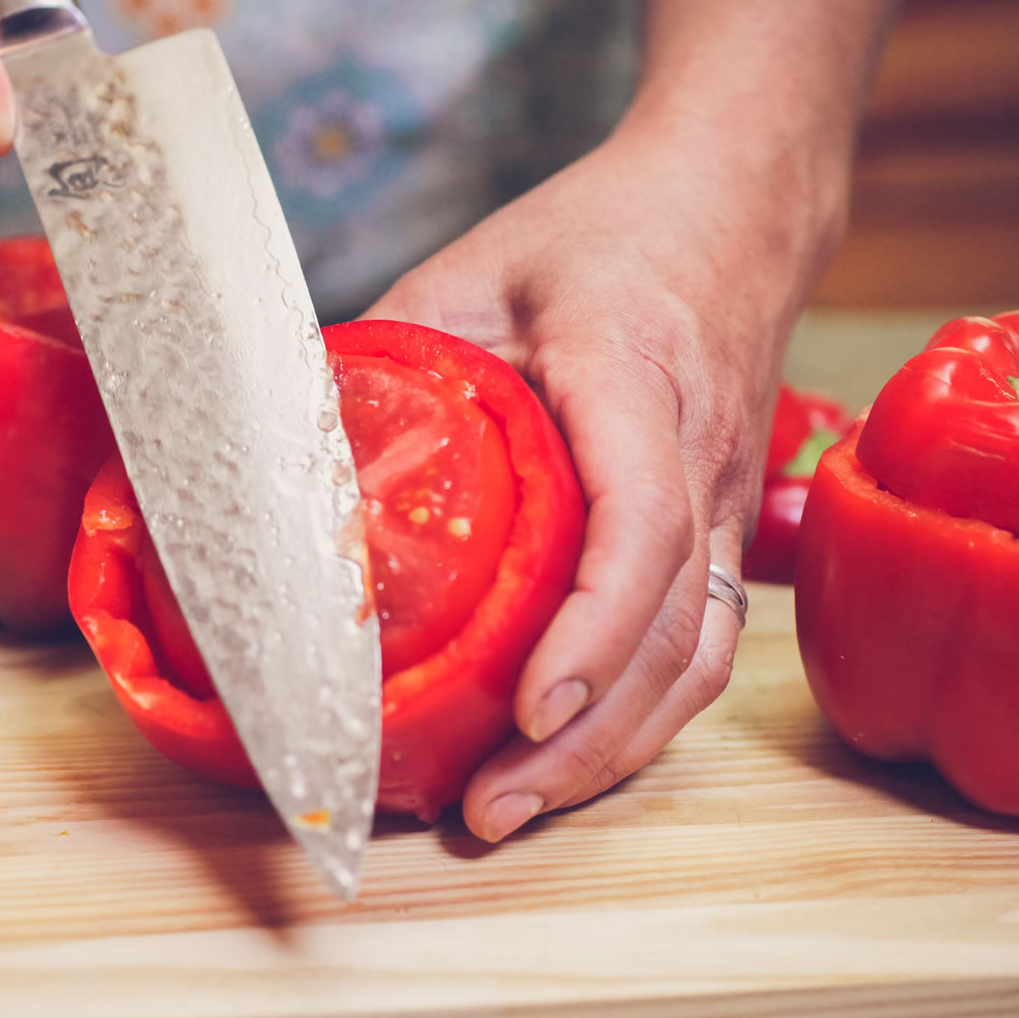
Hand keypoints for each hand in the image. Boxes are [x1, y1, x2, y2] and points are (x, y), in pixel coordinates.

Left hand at [363, 106, 845, 841]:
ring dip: (615, 752)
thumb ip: (390, 347)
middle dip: (586, 740)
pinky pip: (701, 643)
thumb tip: (288, 446)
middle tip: (488, 808)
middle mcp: (700, 458)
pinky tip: (575, 758)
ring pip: (698, 658)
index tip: (529, 708)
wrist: (730, 208)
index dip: (591, 629)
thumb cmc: (602, 233)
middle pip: (673, 630)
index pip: (640, 521)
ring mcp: (723, 502)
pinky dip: (643, 716)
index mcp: (637, 379)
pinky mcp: (719, 528)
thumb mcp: (474, 267)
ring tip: (517, 809)